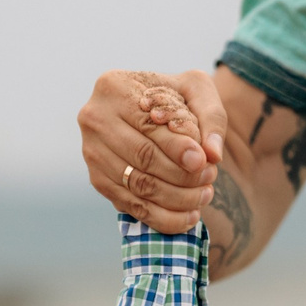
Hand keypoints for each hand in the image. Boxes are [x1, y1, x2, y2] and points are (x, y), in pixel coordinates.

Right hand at [77, 70, 228, 231]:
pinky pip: (130, 205)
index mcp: (113, 87)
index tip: (204, 163)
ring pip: (137, 185)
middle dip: (180, 175)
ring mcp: (91, 152)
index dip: (177, 148)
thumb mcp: (198, 90)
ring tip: (203, 198)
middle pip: (141, 157)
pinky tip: (188, 217)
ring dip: (175, 199)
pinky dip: (161, 217)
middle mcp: (94, 119)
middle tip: (209, 181)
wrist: (154, 110)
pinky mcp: (97, 180)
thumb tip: (213, 154)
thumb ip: (211, 117)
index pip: (147, 125)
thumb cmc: (177, 97)